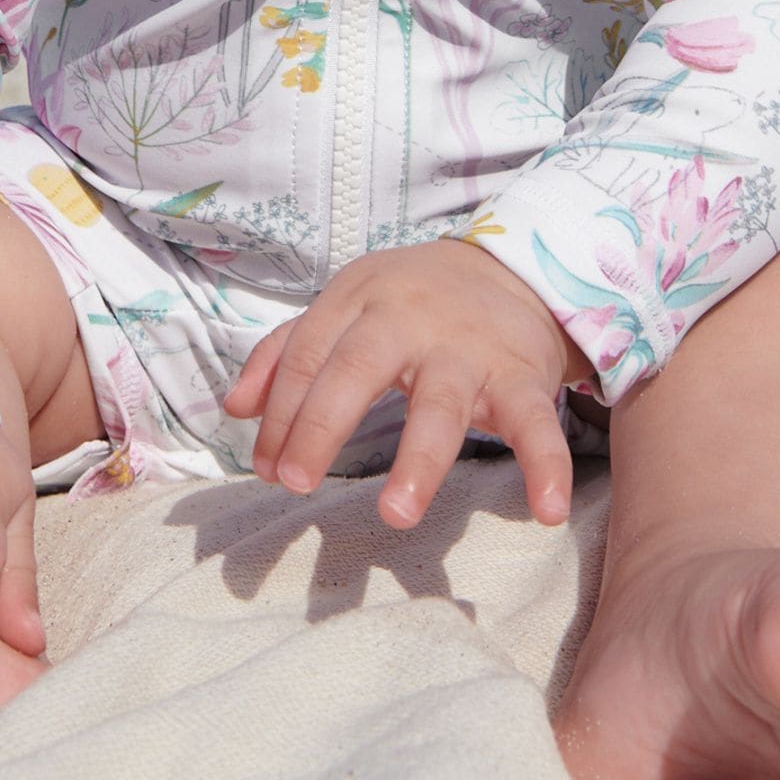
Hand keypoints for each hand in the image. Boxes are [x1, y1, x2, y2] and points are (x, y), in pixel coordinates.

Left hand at [222, 240, 590, 529]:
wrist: (513, 265)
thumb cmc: (412, 299)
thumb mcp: (346, 305)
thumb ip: (286, 352)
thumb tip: (235, 408)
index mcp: (359, 302)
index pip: (307, 356)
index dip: (281, 413)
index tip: (269, 469)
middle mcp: (409, 320)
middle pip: (357, 370)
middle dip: (322, 425)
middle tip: (295, 483)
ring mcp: (467, 350)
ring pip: (441, 405)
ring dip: (419, 461)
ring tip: (396, 514)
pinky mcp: (522, 376)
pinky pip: (534, 423)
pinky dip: (544, 464)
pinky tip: (542, 511)